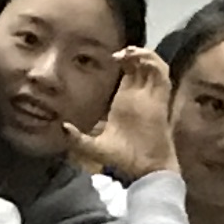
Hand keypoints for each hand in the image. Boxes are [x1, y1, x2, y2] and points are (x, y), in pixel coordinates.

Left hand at [67, 47, 175, 181]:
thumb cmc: (123, 159)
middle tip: (117, 53)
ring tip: (127, 53)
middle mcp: (141, 96)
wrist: (145, 170)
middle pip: (142, 65)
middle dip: (132, 54)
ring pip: (154, 66)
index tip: (109, 57)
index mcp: (126, 102)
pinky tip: (139, 60)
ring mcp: (152, 97)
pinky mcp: (161, 100)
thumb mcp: (94, 147)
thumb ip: (78, 139)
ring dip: (144, 55)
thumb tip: (62, 127)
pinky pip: (162, 74)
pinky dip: (153, 63)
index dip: (123, 62)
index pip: (129, 74)